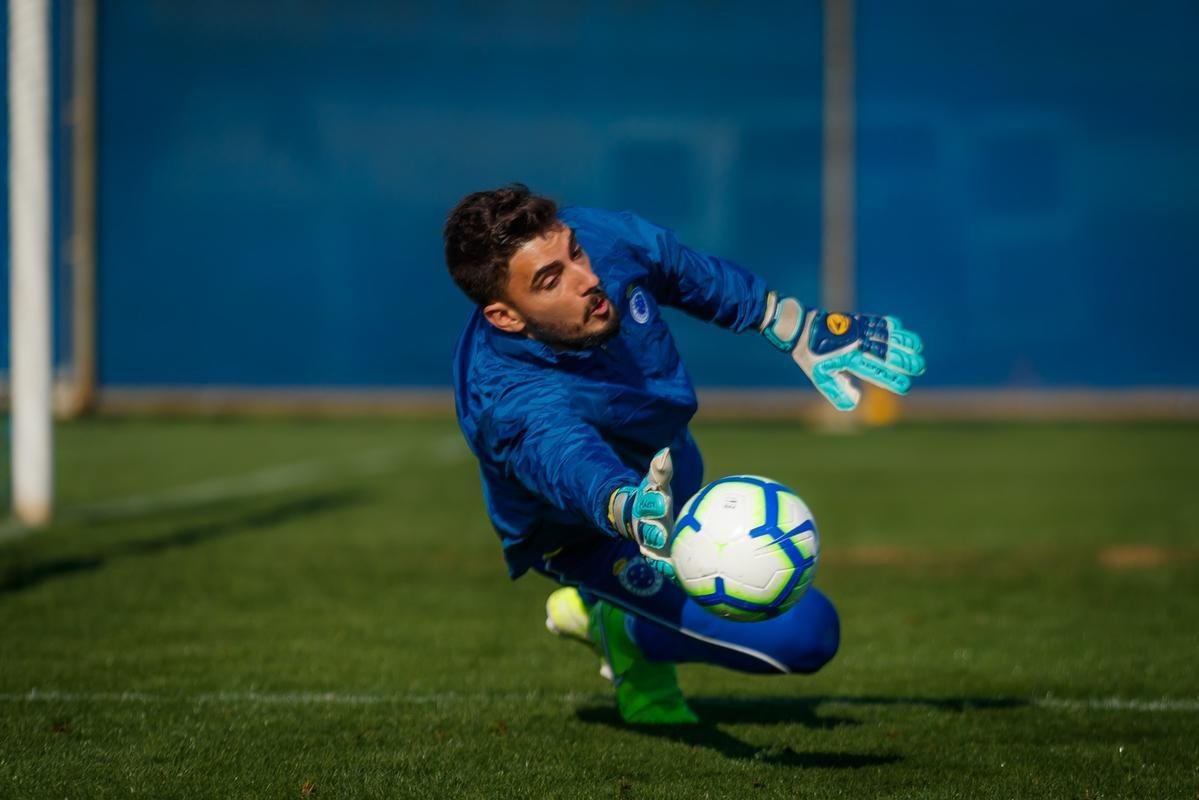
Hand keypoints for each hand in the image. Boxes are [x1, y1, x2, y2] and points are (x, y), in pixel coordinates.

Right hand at [608, 448, 676, 580]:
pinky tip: (683, 582)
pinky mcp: (660, 560)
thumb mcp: (655, 484)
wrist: (640, 521)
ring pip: (654, 555)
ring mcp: (651, 547)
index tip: (661, 500)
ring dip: (660, 562)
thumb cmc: (653, 498)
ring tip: (669, 568)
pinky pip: (666, 568)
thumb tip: (665, 452)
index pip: (647, 504)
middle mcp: (644, 529)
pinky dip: (673, 575)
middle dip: (652, 534)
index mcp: (645, 508)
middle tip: (661, 536)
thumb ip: (660, 471)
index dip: (653, 502)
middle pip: (646, 532)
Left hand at [760, 292, 924, 410]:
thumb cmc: (811, 357)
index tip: (905, 386)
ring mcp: (858, 331)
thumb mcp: (820, 377)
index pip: (876, 372)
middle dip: (905, 362)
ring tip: (918, 349)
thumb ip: (838, 391)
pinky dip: (892, 327)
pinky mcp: (858, 321)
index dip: (892, 380)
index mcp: (848, 360)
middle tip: (919, 368)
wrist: (801, 329)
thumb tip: (856, 402)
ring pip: (887, 337)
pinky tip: (902, 332)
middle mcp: (856, 345)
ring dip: (904, 343)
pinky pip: (879, 323)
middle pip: (886, 354)